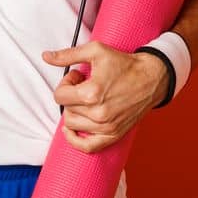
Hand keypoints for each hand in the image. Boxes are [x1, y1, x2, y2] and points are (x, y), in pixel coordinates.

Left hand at [42, 41, 168, 153]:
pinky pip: (86, 147)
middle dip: (71, 95)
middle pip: (65, 109)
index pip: (59, 96)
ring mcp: (106, 126)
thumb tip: (46, 57)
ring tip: (88, 100)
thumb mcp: (96, 51)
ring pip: (72, 124)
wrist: (152, 78)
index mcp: (92, 93)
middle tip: (85, 85)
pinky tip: (71, 129)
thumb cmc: (125, 64)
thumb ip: (68, 55)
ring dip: (74, 111)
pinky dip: (74, 140)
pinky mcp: (113, 134)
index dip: (66, 83)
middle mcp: (98, 113)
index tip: (78, 77)